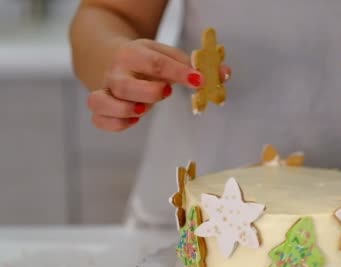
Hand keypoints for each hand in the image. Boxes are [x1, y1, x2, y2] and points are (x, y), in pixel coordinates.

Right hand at [87, 39, 230, 131]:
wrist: (110, 55)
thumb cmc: (146, 59)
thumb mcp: (167, 55)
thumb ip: (194, 65)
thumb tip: (225, 74)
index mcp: (133, 53)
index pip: (155, 63)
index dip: (179, 72)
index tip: (199, 80)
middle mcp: (116, 72)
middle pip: (124, 85)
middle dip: (149, 92)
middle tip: (166, 93)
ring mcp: (105, 90)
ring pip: (101, 102)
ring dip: (124, 109)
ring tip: (143, 110)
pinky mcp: (101, 107)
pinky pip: (99, 119)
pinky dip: (115, 123)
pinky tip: (133, 120)